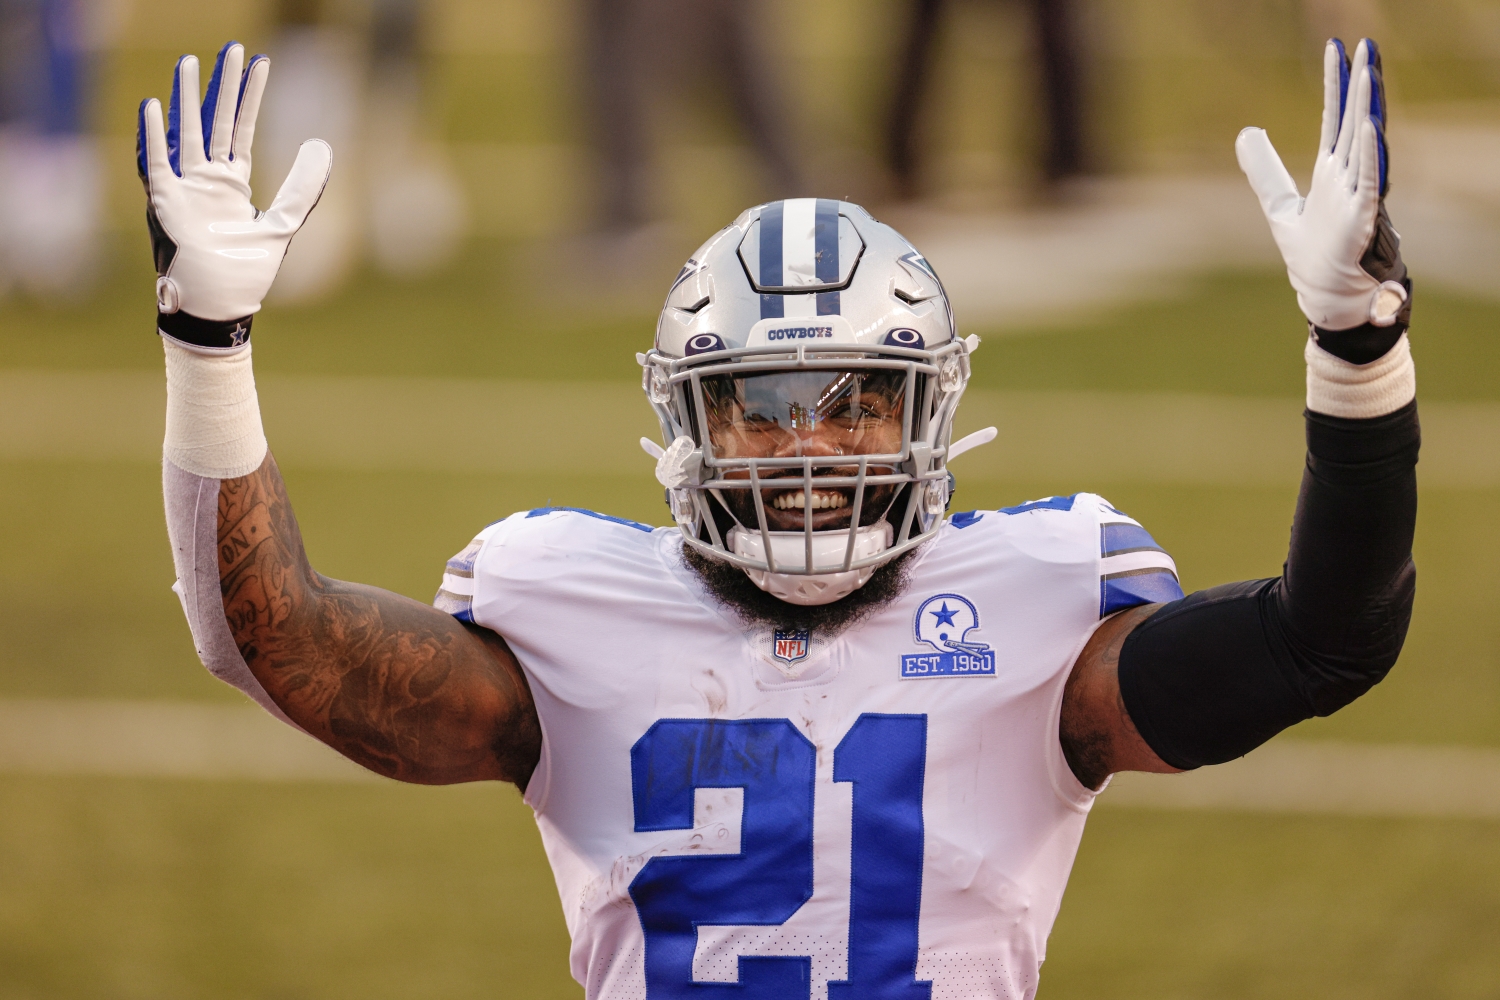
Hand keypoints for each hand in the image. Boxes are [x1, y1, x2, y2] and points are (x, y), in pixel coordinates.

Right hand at [137, 42, 331, 349]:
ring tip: (188, 63)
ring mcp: (185, 189)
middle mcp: (207, 180)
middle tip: (231, 50)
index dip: (251, 97)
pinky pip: (156, 164)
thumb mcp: (283, 224)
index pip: (241, 128)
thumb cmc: (246, 274)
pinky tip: (153, 107)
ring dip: (186, 98)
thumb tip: (321, 146)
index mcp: (232, 184)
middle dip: (223, 86)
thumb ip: (302, 187)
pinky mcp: (166, 203)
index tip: (261, 63)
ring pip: (186, 132)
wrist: (221, 306)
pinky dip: (154, 136)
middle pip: (215, 121)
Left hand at [1237, 38, 1407, 332]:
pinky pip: (1371, 181)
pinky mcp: (1363, 219)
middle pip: (1356, 121)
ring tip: (1371, 71)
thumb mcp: (1278, 206)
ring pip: (1367, 143)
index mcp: (1332, 174)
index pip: (1335, 119)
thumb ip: (1264, 170)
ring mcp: (1359, 196)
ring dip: (1369, 107)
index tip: (1337, 51)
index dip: (1336, 86)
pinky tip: (1370, 126)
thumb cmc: (1312, 255)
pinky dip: (1372, 155)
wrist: (1329, 299)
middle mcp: (1349, 179)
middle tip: (1365, 44)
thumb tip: (1245, 132)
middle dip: (1361, 84)